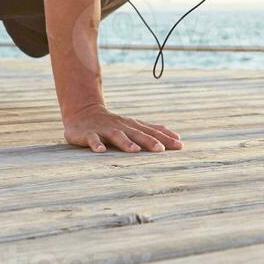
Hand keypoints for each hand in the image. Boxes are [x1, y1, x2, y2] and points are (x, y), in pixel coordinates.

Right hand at [63, 104, 183, 152]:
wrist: (84, 112)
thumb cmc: (113, 123)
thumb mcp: (134, 125)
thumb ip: (153, 131)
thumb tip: (177, 136)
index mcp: (132, 126)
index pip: (151, 132)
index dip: (165, 138)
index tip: (179, 145)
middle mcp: (121, 127)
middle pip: (137, 134)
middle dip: (149, 141)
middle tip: (161, 150)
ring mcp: (105, 130)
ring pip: (117, 136)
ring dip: (126, 143)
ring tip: (135, 151)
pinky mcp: (89, 134)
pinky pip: (93, 139)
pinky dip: (97, 145)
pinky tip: (101, 151)